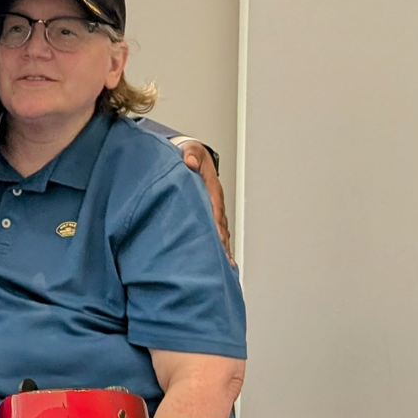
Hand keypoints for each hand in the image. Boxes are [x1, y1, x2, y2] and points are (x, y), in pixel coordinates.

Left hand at [177, 140, 233, 264]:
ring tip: (228, 268)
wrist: (192, 155)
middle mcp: (216, 202)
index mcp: (211, 188)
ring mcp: (214, 210)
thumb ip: (190, 154)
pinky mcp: (210, 215)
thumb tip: (189, 162)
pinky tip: (222, 261)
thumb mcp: (190, 150)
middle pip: (222, 226)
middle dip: (224, 244)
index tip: (218, 239)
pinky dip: (221, 246)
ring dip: (224, 248)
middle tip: (226, 262)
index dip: (216, 224)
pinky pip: (217, 232)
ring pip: (221, 232)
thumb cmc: (190, 155)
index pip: (215, 209)